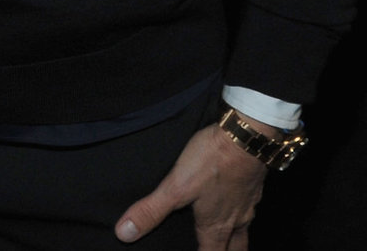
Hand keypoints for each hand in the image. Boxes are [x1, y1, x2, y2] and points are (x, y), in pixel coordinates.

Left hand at [115, 122, 268, 247]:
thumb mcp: (175, 187)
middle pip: (234, 249)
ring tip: (228, 240)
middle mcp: (236, 220)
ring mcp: (247, 204)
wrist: (246, 138)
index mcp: (216, 226)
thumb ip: (151, 211)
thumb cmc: (212, 162)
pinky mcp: (252, 187)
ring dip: (235, 239)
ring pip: (243, 232)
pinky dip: (240, 213)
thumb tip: (125, 233)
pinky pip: (248, 209)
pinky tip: (232, 202)